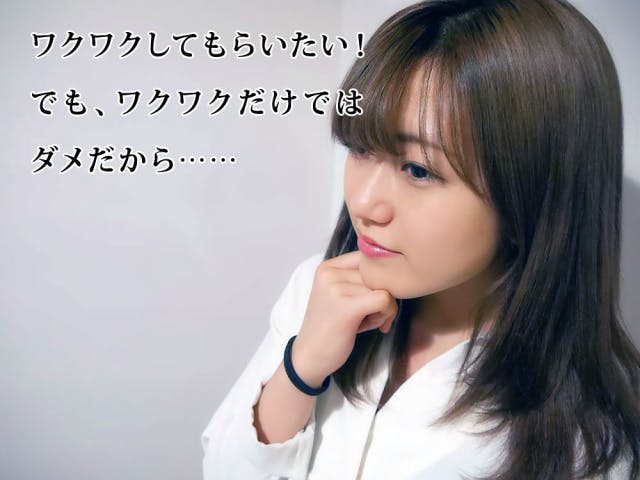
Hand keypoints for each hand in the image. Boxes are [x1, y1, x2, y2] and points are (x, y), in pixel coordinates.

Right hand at [291, 250, 398, 384]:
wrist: (310, 357)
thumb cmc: (332, 328)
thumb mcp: (342, 294)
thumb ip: (361, 279)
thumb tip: (398, 271)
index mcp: (328, 267)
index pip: (369, 258)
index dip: (378, 279)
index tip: (371, 299)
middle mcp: (330, 273)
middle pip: (379, 273)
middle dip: (383, 296)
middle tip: (371, 316)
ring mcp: (336, 288)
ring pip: (385, 287)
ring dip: (384, 309)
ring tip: (366, 321)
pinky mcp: (346, 306)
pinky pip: (385, 300)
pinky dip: (387, 315)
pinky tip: (374, 326)